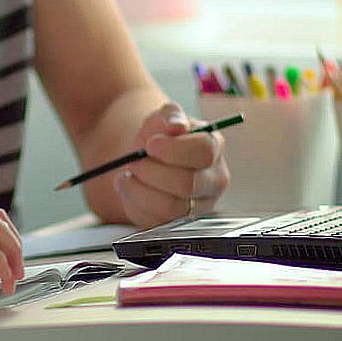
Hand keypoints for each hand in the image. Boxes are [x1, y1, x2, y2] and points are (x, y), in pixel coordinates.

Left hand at [114, 102, 230, 228]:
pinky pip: (154, 222)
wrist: (147, 157)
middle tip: (133, 160)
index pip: (204, 152)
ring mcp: (198, 207)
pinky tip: (130, 187)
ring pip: (169, 208)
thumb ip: (170, 115)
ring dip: (140, 189)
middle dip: (151, 171)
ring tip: (128, 173)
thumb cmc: (160, 135)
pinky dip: (134, 203)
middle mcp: (213, 180)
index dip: (173, 150)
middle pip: (186, 184)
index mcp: (213, 148)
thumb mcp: (164, 116)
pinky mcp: (178, 225)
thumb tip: (176, 125)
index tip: (150, 144)